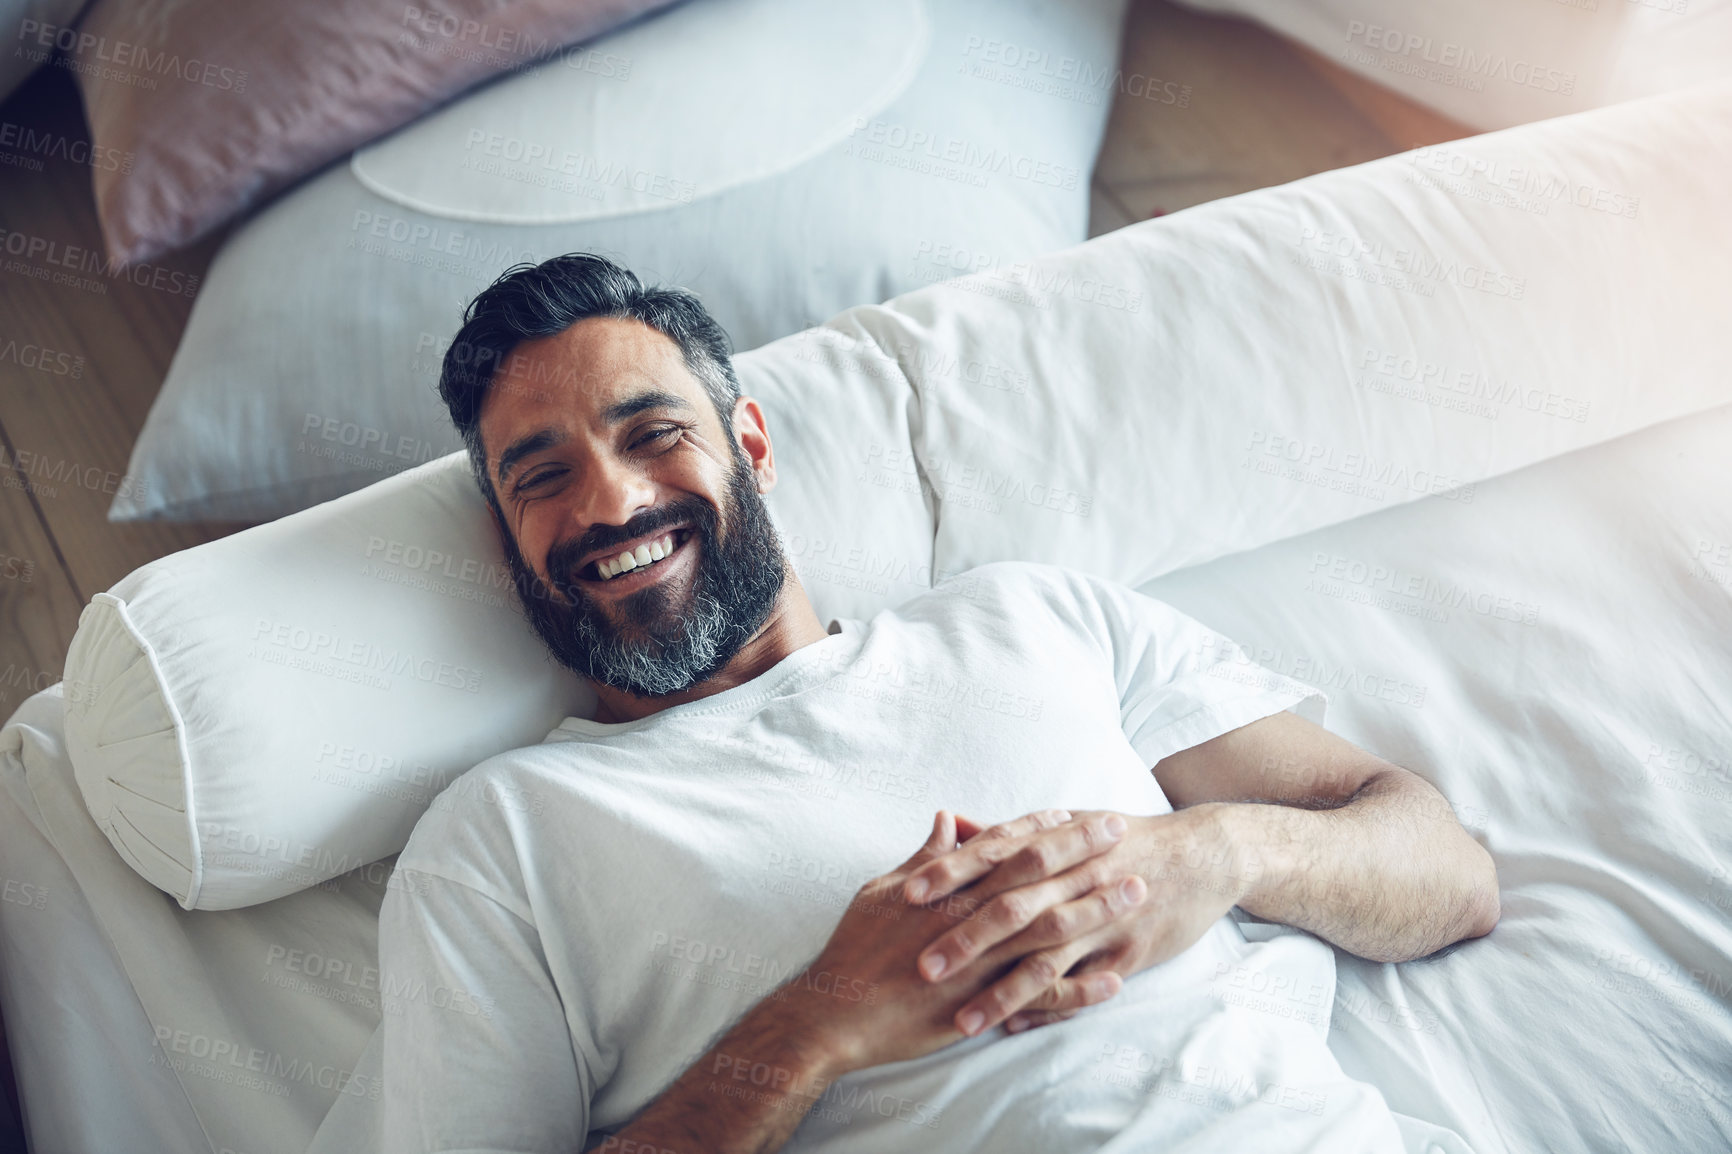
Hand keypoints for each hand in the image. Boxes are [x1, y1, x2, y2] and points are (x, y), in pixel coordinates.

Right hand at [779, 809, 1144, 1075]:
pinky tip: (1115, 980)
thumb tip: (950, 822)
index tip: (1080, 814)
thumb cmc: (855, 950)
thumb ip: (924, 858)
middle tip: (1124, 832)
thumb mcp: (883, 890)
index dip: (1046, 828)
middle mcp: (973, 918)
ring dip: (1098, 910)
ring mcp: (984, 962)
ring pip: (1053, 930)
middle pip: (1041, 877)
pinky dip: (1082, 988)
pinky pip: (1045, 996)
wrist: (839, 1013)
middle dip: (1084, 853)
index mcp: (951, 887)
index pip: (1008, 847)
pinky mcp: (986, 1004)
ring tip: (1137, 893)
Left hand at [900, 805, 1249, 1036]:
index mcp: (1056, 840)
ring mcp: (1104, 918)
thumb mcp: (1067, 822)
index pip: (993, 856)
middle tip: (921, 968)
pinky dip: (1049, 1006)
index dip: (950, 874)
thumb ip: (1005, 833)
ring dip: (1002, 991)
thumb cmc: (1121, 839)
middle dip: (966, 940)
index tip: (906, 894)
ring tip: (963, 1019)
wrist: (1203, 855)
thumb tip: (948, 824)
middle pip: (1013, 909)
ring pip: (1046, 959)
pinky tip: (1016, 1024)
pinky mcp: (1129, 952)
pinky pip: (1083, 985)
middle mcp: (1077, 877)